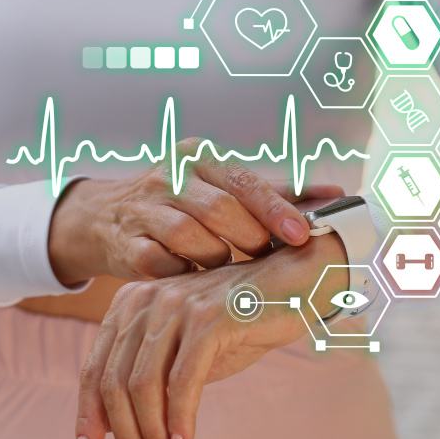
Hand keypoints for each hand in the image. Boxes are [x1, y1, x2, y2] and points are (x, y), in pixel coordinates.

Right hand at [48, 139, 342, 283]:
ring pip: (189, 235)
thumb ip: (275, 192)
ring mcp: (143, 209)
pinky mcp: (126, 243)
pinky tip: (195, 280)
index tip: (302, 234)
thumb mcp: (220, 188)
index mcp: (199, 158)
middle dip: (249, 237)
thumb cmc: (180, 203)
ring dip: (216, 258)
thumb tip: (335, 194)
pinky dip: (184, 274)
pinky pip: (161, 263)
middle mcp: (169, 176)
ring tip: (227, 268)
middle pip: (218, 208)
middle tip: (266, 256)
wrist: (104, 217)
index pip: (243, 180)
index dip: (275, 208)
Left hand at [73, 233, 348, 438]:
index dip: (88, 416)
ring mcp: (176, 306)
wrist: (291, 283)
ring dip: (152, 435)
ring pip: (144, 385)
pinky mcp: (208, 319)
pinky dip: (180, 419)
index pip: (95, 368)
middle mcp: (146, 300)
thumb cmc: (237, 320)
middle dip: (124, 436)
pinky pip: (182, 381)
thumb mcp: (185, 349)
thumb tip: (122, 430)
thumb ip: (152, 377)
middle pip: (114, 381)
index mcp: (131, 304)